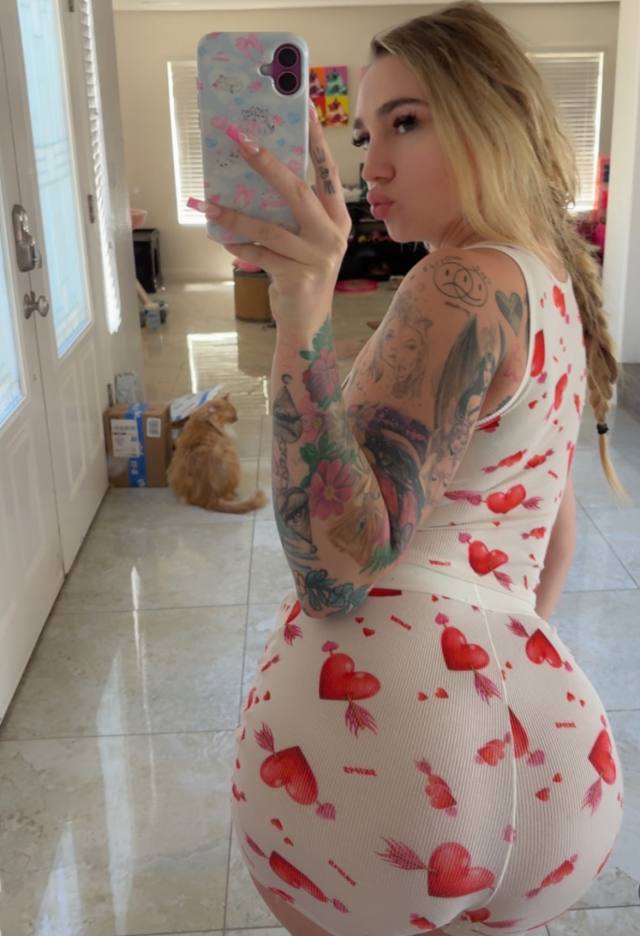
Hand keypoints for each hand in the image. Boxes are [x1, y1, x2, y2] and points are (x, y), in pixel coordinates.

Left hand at [205, 106, 351, 325]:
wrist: (307, 324)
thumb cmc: (300, 274)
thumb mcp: (304, 240)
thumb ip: (291, 213)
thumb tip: (254, 174)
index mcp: (337, 219)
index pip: (327, 172)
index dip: (315, 141)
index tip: (304, 109)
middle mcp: (332, 235)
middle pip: (297, 191)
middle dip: (266, 164)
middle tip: (239, 140)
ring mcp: (317, 258)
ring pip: (269, 227)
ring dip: (234, 213)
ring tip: (206, 202)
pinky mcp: (297, 278)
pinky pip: (258, 254)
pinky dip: (236, 244)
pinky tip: (219, 236)